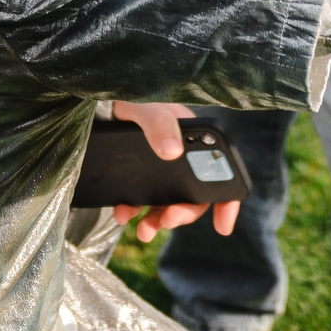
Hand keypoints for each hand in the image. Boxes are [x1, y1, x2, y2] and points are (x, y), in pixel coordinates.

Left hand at [108, 100, 241, 242]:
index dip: (227, 202)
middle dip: (183, 214)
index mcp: (195, 140)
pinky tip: (122, 214)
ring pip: (168, 205)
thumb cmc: (134, 100)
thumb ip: (159, 123)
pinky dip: (133, 212)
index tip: (222, 227)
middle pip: (194, 196)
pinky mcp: (140, 179)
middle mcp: (183, 160)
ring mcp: (162, 172)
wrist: (104, 106)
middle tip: (167, 221)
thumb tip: (172, 152)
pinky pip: (142, 203)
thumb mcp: (147, 108)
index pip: (220, 173)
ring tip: (144, 231)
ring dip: (158, 221)